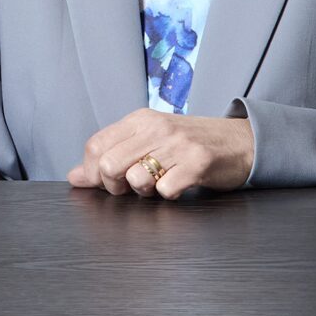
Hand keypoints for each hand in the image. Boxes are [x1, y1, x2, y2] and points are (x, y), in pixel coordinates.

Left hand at [67, 108, 254, 198]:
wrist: (241, 142)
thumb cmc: (191, 144)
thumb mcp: (149, 141)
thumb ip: (112, 155)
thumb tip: (74, 177)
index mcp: (140, 120)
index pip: (95, 145)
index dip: (92, 172)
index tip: (105, 183)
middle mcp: (156, 127)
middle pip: (109, 164)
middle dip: (115, 186)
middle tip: (133, 187)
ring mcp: (177, 144)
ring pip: (135, 178)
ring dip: (144, 191)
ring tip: (159, 184)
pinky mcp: (198, 162)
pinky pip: (166, 190)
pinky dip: (169, 195)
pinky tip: (179, 185)